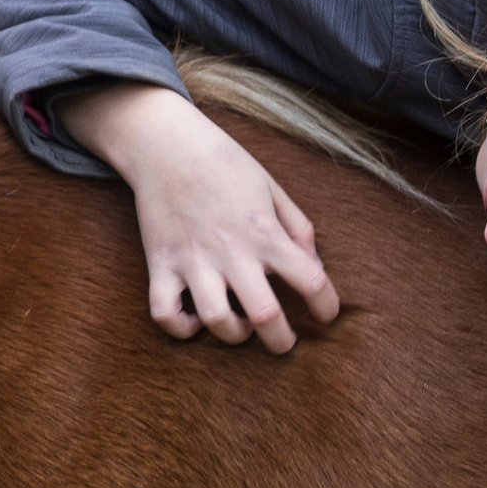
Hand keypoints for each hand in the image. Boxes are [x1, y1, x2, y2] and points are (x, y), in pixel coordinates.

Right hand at [55, 83, 338, 351]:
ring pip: (216, 321)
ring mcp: (193, 260)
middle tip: (284, 343)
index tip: (326, 315)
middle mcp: (232, 251)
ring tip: (240, 327)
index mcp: (266, 232)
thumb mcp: (273, 188)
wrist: (168, 144)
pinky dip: (181, 328)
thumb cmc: (226, 164)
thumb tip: (316, 268)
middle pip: (265, 315)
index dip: (327, 306)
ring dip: (234, 335)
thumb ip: (300, 229)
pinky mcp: (160, 264)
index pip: (311, 281)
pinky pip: (164, 314)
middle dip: (281, 341)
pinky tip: (196, 320)